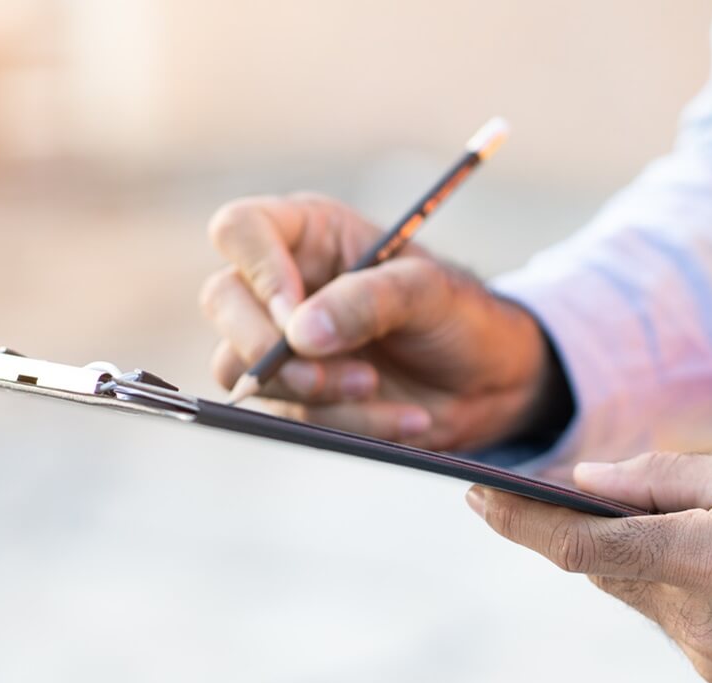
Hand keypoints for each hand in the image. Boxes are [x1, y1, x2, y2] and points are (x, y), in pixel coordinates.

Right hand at [200, 193, 558, 450]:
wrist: (489, 382)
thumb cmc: (460, 316)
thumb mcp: (429, 293)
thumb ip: (369, 301)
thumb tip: (300, 333)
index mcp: (309, 234)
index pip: (241, 230)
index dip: (258, 271)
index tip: (294, 317)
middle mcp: (283, 282)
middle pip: (222, 300)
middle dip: (265, 347)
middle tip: (318, 374)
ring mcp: (282, 342)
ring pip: (245, 370)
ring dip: (314, 391)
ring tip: (377, 388)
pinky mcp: (295, 395)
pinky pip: (290, 415)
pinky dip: (346, 423)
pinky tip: (402, 418)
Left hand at [465, 451, 711, 682]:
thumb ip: (662, 479)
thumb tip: (586, 479)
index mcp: (695, 562)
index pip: (575, 545)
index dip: (516, 521)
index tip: (472, 495)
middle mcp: (694, 625)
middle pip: (610, 574)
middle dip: (605, 535)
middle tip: (617, 496)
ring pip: (650, 603)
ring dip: (657, 567)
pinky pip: (688, 631)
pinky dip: (693, 597)